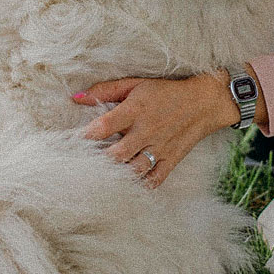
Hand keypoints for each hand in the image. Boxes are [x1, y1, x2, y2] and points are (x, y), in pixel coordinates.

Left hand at [72, 71, 239, 187]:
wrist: (204, 102)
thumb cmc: (165, 92)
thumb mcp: (136, 84)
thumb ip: (105, 90)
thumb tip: (76, 98)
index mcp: (135, 110)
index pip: (104, 126)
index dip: (84, 137)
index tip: (69, 144)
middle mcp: (146, 131)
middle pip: (116, 154)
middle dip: (96, 162)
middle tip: (79, 167)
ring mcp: (159, 148)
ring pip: (133, 170)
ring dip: (115, 177)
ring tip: (98, 180)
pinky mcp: (171, 160)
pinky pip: (154, 180)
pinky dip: (140, 187)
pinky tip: (126, 189)